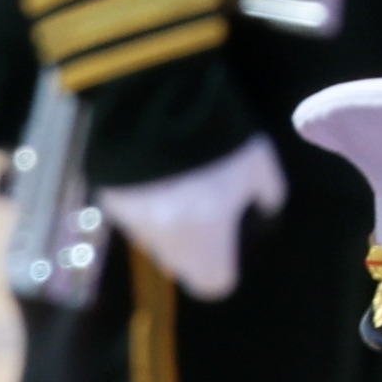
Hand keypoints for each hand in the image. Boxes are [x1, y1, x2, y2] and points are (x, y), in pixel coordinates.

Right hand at [95, 134, 290, 303]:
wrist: (156, 99)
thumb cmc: (219, 136)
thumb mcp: (260, 162)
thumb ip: (269, 192)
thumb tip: (268, 206)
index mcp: (206, 239)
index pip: (215, 283)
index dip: (224, 267)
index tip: (229, 244)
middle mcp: (167, 242)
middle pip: (182, 263)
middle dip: (194, 244)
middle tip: (205, 204)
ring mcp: (135, 223)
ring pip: (156, 240)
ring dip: (167, 222)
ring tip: (178, 180)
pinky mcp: (111, 201)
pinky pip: (132, 214)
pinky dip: (144, 200)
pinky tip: (155, 168)